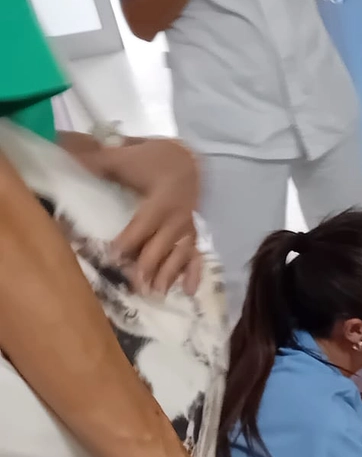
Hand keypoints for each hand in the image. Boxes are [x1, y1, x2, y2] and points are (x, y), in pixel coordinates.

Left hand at [77, 139, 202, 295]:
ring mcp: (187, 227)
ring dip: (169, 275)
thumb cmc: (151, 160)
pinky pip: (196, 256)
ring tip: (156, 294)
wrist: (185, 159)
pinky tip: (188, 292)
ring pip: (180, 255)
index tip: (113, 258)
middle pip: (162, 245)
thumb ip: (97, 162)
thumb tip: (65, 157)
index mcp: (162, 200)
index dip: (129, 241)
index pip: (144, 224)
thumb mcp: (124, 158)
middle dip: (149, 266)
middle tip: (135, 285)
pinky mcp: (192, 234)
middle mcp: (178, 217)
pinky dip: (193, 274)